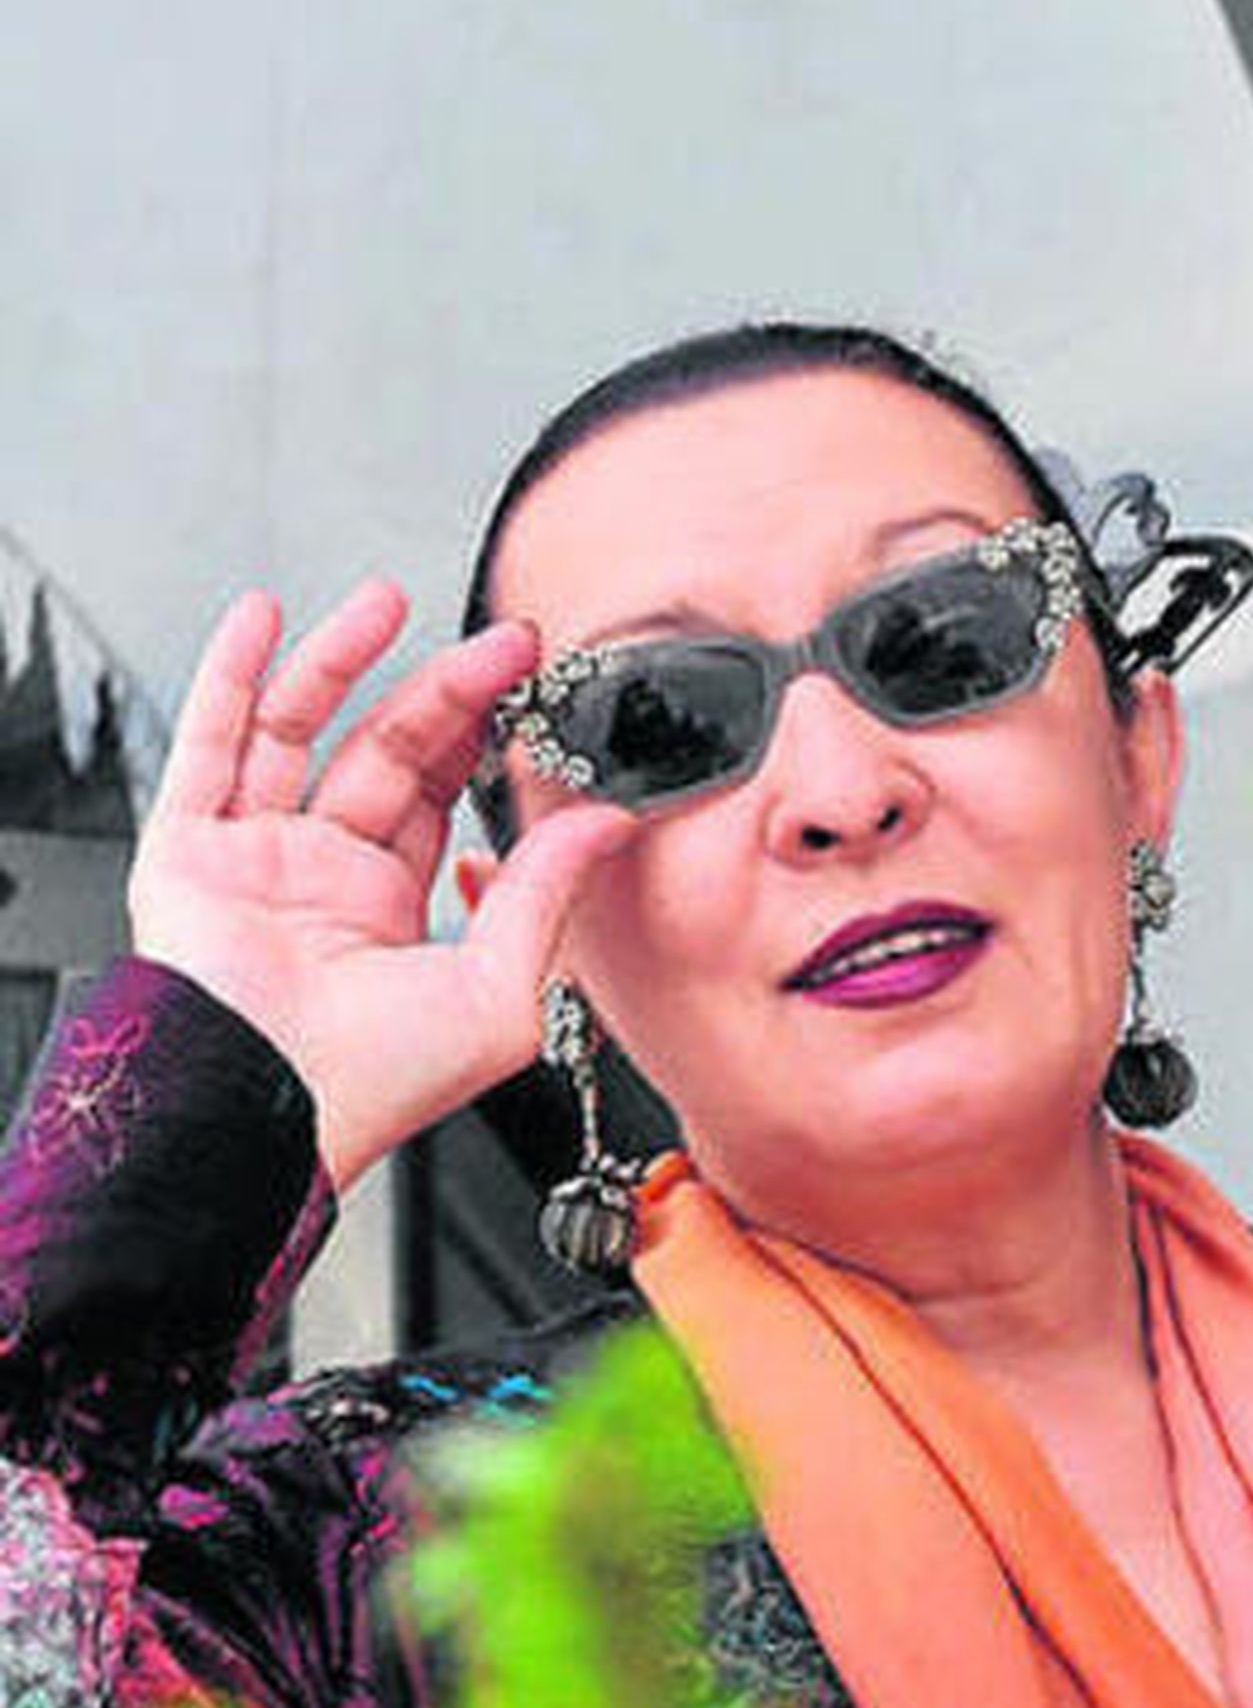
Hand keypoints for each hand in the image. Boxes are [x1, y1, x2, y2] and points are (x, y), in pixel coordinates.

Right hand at [130, 581, 635, 1191]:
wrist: (275, 1107)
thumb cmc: (377, 1085)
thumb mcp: (501, 990)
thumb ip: (548, 895)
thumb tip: (607, 823)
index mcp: (387, 921)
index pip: (437, 806)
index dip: (481, 746)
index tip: (530, 694)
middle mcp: (320, 885)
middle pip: (381, 757)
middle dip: (443, 692)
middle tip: (502, 642)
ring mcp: (254, 862)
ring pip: (296, 734)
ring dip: (342, 662)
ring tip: (392, 601)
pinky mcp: (190, 850)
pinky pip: (209, 743)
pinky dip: (231, 674)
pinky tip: (266, 619)